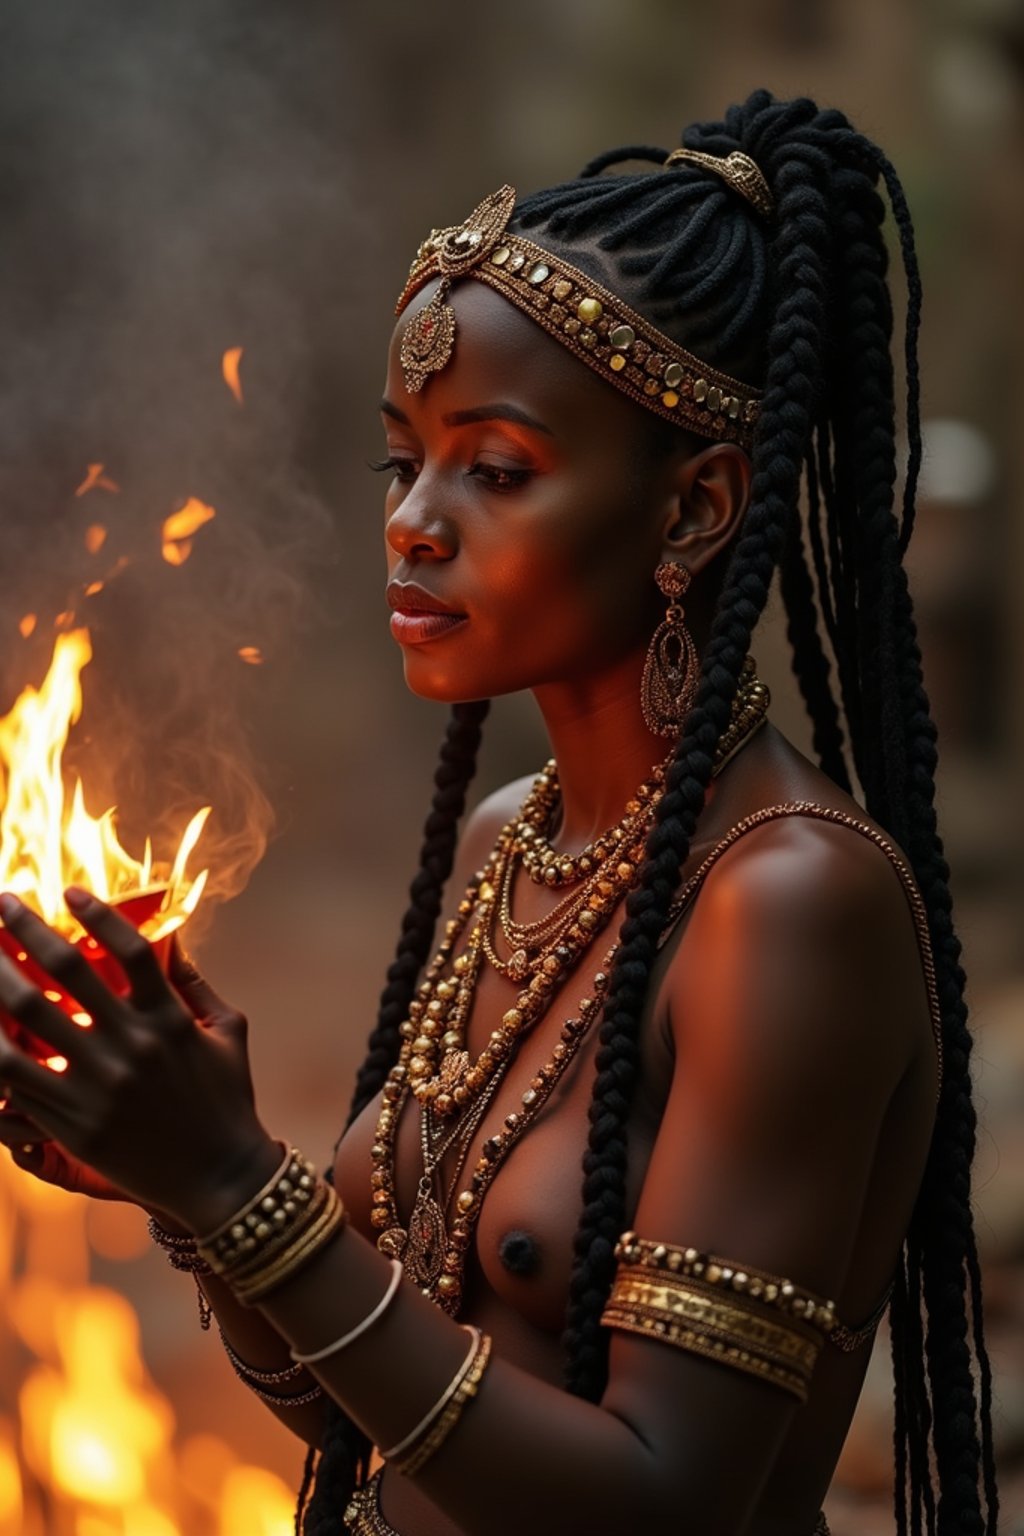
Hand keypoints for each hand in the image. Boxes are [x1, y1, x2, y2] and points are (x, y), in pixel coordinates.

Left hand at [0, 889, 277, 1231]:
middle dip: (27, 929)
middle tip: (3, 902)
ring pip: (28, 1021)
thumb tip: (171, 941)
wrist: (220, 1179)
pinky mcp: (74, 1124)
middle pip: (66, 971)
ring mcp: (99, 1086)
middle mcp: (131, 1047)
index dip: (97, 913)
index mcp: (170, 1019)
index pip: (129, 948)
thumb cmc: (229, 1100)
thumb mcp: (227, 1033)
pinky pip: (18, 1080)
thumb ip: (196, 985)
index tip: (69, 891)